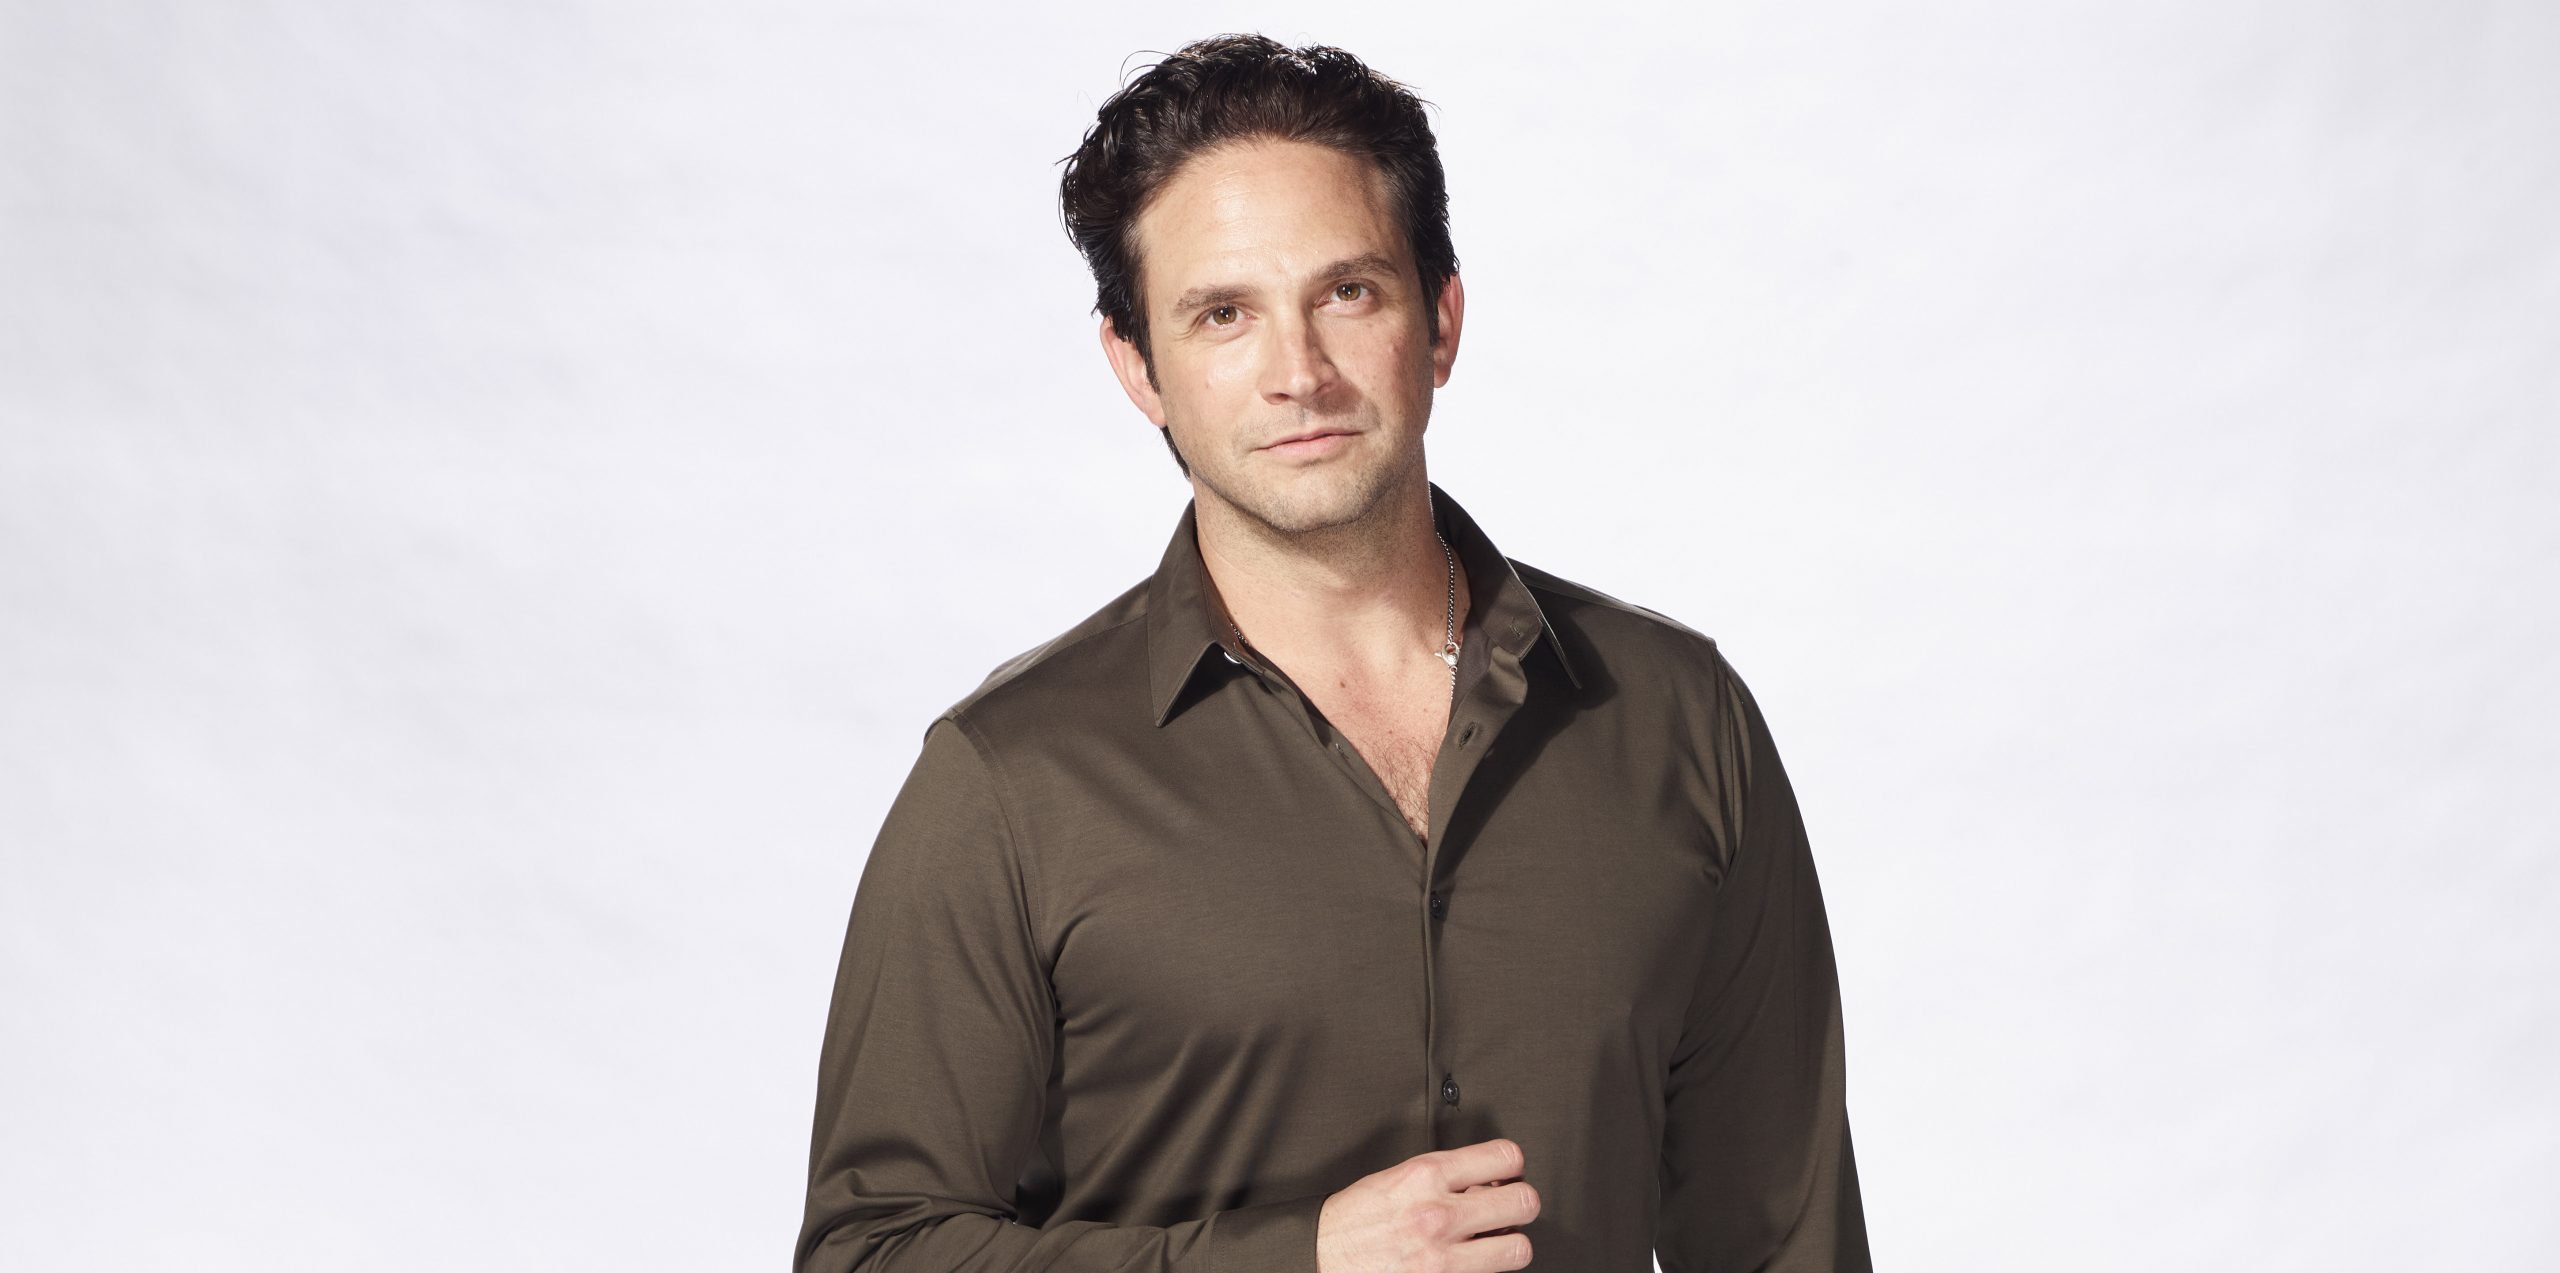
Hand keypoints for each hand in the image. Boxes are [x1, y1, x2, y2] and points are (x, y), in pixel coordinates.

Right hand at [1315, 1137, 1539, 1270]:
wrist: (1321, 1258)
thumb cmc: (1353, 1219)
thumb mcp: (1395, 1179)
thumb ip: (1442, 1177)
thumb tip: (1483, 1183)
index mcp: (1425, 1175)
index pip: (1504, 1157)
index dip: (1514, 1165)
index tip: (1509, 1173)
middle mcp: (1439, 1214)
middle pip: (1524, 1202)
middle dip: (1521, 1204)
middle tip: (1510, 1209)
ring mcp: (1443, 1256)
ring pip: (1518, 1249)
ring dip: (1510, 1245)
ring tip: (1495, 1242)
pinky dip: (1487, 1271)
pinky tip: (1472, 1263)